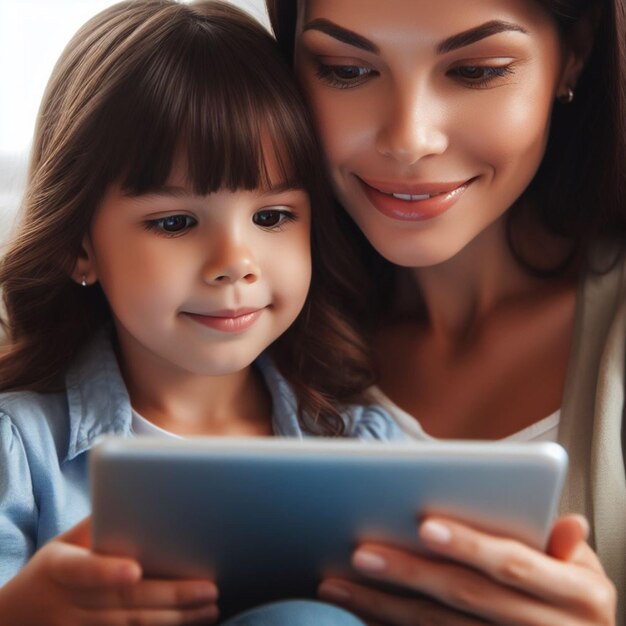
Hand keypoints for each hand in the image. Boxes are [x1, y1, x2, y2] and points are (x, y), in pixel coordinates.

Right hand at [0, 517, 218, 625]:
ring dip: (176, 619)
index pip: (82, 571)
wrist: (16, 617)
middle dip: (170, 596)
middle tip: (209, 588)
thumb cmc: (54, 568)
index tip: (135, 570)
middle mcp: (68, 604)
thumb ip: (97, 525)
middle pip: (122, 602)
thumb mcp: (64, 542)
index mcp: (58, 569)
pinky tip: (192, 624)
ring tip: (211, 607)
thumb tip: (137, 498)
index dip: (107, 572)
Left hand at [318, 514, 616, 624]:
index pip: (513, 565)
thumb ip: (566, 547)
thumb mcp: (585, 572)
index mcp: (578, 595)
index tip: (424, 525)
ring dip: (383, 607)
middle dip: (409, 573)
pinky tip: (358, 614)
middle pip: (465, 598)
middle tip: (360, 552)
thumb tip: (570, 522)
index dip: (471, 545)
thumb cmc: (577, 598)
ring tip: (337, 584)